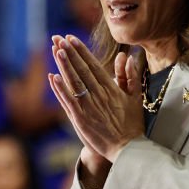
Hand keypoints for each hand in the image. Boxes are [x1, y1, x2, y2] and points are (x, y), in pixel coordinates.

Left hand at [48, 35, 143, 161]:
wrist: (128, 149)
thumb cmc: (132, 124)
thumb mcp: (135, 98)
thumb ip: (130, 77)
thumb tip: (127, 57)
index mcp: (112, 89)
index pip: (94, 65)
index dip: (82, 51)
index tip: (72, 38)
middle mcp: (99, 95)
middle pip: (82, 70)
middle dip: (70, 53)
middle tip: (59, 38)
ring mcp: (89, 107)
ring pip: (74, 82)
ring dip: (64, 66)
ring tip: (56, 50)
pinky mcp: (81, 120)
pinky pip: (68, 101)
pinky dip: (60, 89)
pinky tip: (53, 77)